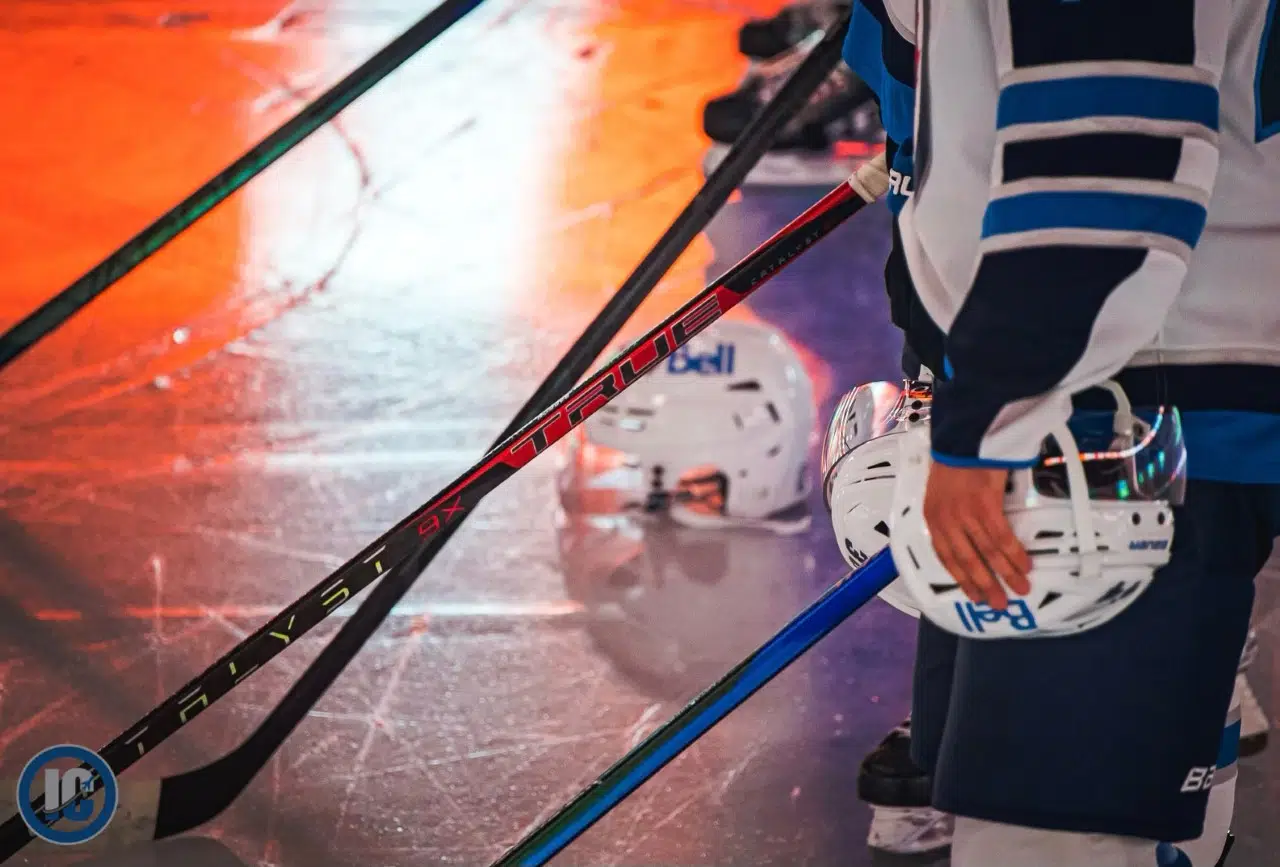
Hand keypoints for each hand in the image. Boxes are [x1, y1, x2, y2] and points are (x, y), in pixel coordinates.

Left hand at [922, 462, 1031, 609]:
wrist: (964, 437)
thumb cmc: (956, 462)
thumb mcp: (941, 492)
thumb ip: (950, 516)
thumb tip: (965, 538)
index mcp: (933, 518)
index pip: (945, 556)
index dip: (961, 579)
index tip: (974, 595)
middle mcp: (946, 520)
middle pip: (967, 560)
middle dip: (985, 585)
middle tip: (999, 603)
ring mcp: (965, 513)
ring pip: (987, 552)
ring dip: (1005, 573)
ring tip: (1020, 589)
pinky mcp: (984, 504)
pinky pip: (1001, 536)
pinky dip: (1013, 553)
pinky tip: (1024, 566)